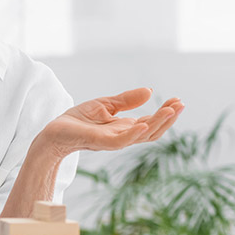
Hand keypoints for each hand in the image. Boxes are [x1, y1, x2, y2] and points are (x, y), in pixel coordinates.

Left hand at [38, 88, 183, 157]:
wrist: (54, 132)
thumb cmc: (78, 120)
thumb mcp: (105, 105)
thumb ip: (126, 100)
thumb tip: (150, 91)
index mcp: (125, 128)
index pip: (152, 122)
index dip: (166, 112)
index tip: (178, 100)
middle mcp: (123, 136)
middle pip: (153, 130)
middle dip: (168, 118)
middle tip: (181, 103)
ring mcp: (113, 141)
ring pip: (142, 135)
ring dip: (158, 123)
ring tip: (171, 109)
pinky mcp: (101, 142)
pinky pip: (121, 141)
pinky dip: (134, 133)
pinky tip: (145, 122)